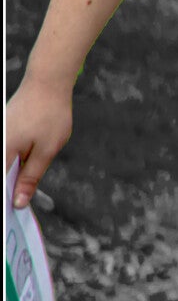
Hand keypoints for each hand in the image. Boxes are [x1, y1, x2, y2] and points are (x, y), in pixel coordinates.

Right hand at [5, 79, 73, 208]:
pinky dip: (10, 168)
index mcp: (1, 152)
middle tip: (18, 207)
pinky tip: (19, 177)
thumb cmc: (50, 115)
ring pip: (2, 166)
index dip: (3, 202)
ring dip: (10, 179)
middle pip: (0, 175)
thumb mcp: (46, 150)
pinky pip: (3, 156)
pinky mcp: (2, 134)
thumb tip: (18, 203)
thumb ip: (31, 177)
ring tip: (19, 197)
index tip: (10, 218)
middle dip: (7, 192)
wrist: (46, 82)